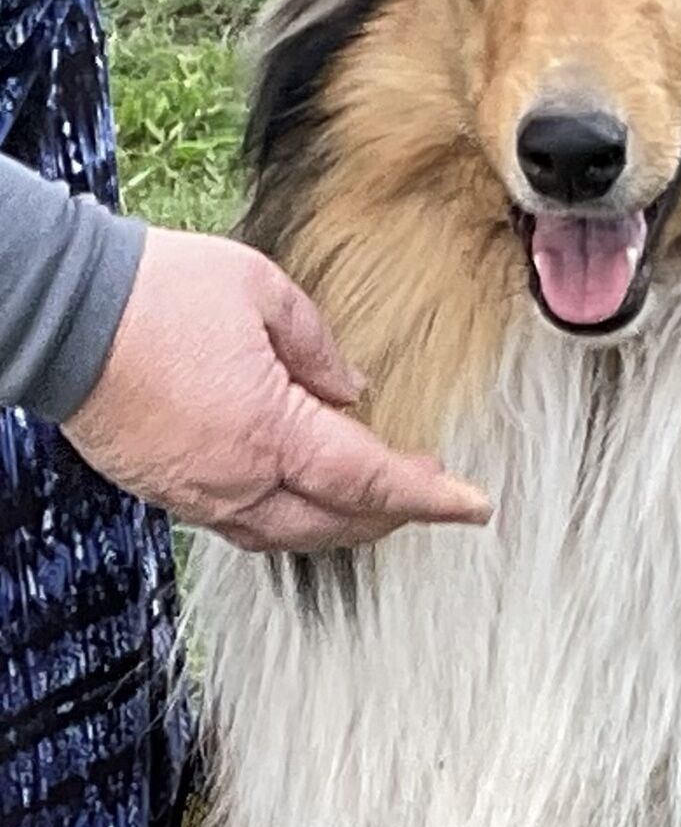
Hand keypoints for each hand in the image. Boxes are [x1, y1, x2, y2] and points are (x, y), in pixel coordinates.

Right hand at [62, 227, 491, 551]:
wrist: (60, 312)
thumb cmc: (155, 292)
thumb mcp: (263, 291)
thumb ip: (320, 347)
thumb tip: (353, 389)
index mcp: (270, 431)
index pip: (371, 481)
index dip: (430, 498)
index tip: (474, 506)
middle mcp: (236, 480)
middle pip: (336, 523)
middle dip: (392, 515)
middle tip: (431, 493)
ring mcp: (198, 493)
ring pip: (290, 534)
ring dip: (343, 523)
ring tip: (377, 498)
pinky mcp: (168, 490)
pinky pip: (245, 523)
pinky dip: (290, 517)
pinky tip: (305, 492)